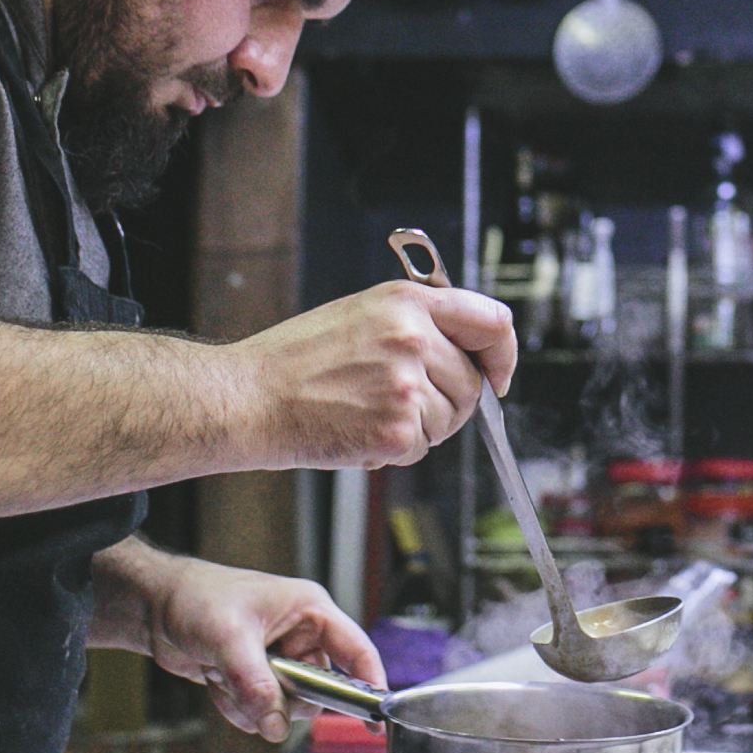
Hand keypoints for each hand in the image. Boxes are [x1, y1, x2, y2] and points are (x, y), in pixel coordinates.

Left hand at [92, 542, 381, 742]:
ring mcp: (278, 660)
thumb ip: (256, 683)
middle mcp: (299, 636)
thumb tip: (276, 724)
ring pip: (287, 706)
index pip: (355, 650)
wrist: (156, 608)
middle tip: (258, 689)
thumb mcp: (230, 637)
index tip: (373, 717)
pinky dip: (239, 707)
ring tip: (227, 679)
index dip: (369, 683)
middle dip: (285, 699)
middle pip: (319, 690)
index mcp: (309, 611)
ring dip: (256, 705)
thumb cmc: (197, 597)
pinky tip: (217, 683)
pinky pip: (262, 711)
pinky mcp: (256, 678)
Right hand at [235, 281, 509, 468]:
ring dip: (420, 427)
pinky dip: (396, 450)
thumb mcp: (361, 313)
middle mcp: (413, 337)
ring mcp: (407, 384)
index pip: (492, 321)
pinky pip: (422, 448)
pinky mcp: (397, 428)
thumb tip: (467, 349)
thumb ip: (417, 323)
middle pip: (472, 383)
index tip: (497, 374)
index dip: (501, 353)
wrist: (250, 397)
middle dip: (447, 401)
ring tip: (368, 411)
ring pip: (449, 420)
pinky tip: (358, 430)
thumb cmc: (295, 360)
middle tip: (399, 402)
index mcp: (407, 303)